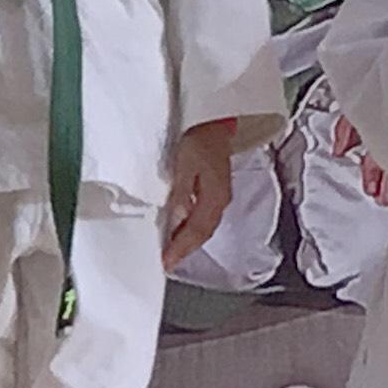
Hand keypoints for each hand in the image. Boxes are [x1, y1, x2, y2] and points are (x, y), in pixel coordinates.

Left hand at [161, 119, 235, 269]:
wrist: (216, 123)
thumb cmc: (198, 140)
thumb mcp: (184, 164)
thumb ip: (181, 194)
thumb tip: (176, 220)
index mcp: (213, 197)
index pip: (196, 231)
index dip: (181, 249)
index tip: (167, 263)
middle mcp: (220, 202)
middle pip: (202, 234)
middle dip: (185, 250)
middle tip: (168, 264)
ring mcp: (220, 198)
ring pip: (205, 228)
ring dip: (189, 243)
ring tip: (173, 253)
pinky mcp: (216, 192)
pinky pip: (205, 219)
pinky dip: (193, 231)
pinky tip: (182, 232)